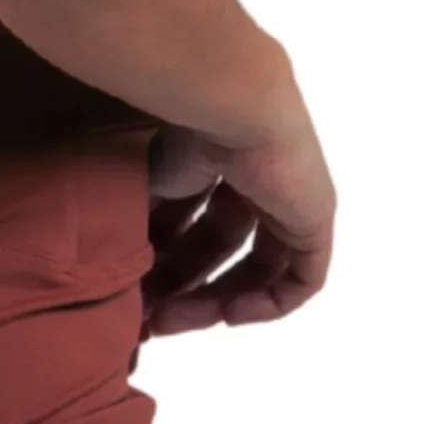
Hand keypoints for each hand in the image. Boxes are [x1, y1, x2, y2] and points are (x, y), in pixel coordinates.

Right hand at [136, 100, 335, 341]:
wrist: (230, 102)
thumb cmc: (181, 127)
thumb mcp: (146, 177)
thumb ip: (136, 215)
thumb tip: (109, 261)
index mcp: (215, 156)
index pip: (190, 219)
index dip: (161, 257)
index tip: (131, 288)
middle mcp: (253, 177)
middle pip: (217, 247)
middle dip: (179, 285)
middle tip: (146, 318)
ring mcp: (288, 201)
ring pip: (255, 269)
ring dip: (212, 301)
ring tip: (170, 322)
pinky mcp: (314, 222)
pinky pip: (299, 282)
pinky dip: (264, 306)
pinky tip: (225, 314)